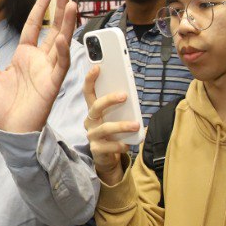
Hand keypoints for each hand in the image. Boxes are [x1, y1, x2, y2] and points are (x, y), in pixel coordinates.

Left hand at [0, 0, 78, 133]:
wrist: (7, 130)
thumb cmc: (1, 107)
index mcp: (24, 56)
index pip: (34, 26)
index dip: (40, 9)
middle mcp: (39, 60)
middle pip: (52, 29)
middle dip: (59, 10)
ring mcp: (47, 70)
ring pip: (61, 42)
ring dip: (67, 24)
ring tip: (72, 4)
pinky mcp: (52, 84)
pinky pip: (60, 65)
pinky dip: (63, 52)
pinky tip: (63, 37)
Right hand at [83, 66, 139, 183]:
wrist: (108, 157)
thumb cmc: (114, 133)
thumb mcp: (116, 117)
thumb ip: (120, 107)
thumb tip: (130, 95)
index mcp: (94, 110)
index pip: (88, 92)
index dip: (90, 79)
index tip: (97, 68)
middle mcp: (90, 121)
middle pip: (96, 107)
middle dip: (109, 100)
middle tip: (124, 96)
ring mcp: (91, 135)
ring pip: (105, 128)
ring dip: (122, 125)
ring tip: (136, 125)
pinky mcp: (96, 149)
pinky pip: (109, 146)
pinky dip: (120, 145)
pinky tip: (128, 144)